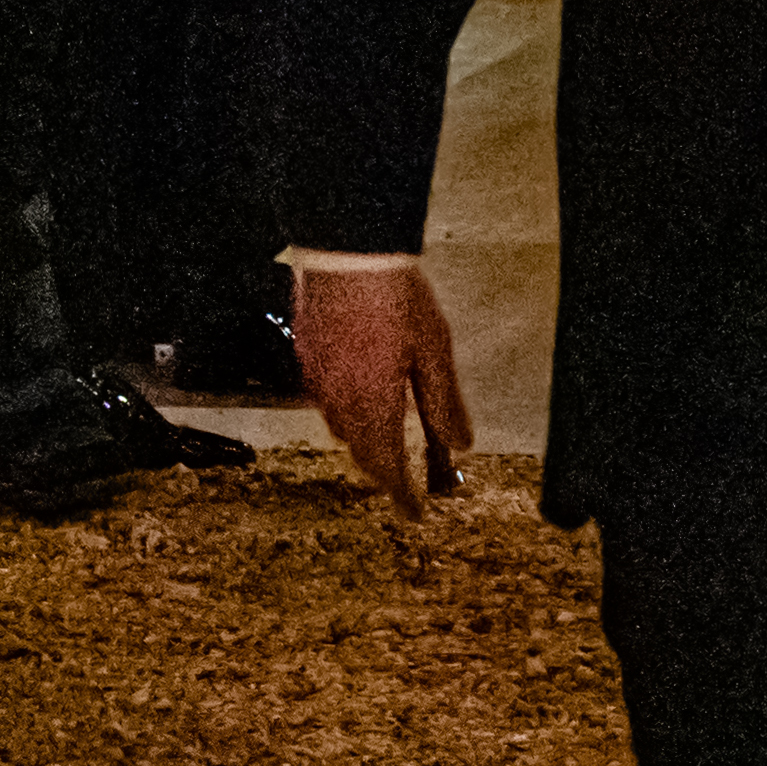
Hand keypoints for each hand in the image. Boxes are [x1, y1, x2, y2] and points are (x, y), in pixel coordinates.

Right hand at [293, 256, 479, 510]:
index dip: (401, 496)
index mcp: (373, 406)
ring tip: (385, 437)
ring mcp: (317, 379)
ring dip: (363, 439)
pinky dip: (345, 409)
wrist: (348, 252)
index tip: (415, 513)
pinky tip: (359, 392)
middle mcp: (339, 401)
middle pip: (360, 452)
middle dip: (383, 469)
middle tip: (403, 478)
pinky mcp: (306, 355)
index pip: (387, 468)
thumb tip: (461, 444)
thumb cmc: (395, 298)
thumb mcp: (434, 352)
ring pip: (339, 427)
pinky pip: (325, 398)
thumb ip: (445, 404)